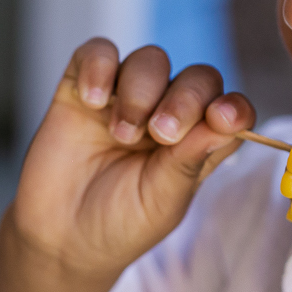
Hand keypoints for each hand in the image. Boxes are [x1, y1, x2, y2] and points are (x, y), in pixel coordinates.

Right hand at [8, 38, 255, 283]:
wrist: (58, 238)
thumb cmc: (119, 225)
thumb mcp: (162, 202)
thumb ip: (190, 160)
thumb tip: (225, 122)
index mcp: (197, 143)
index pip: (230, 108)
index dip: (233, 107)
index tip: (221, 119)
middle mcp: (167, 113)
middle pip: (197, 78)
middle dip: (185, 100)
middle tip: (160, 133)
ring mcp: (125, 98)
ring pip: (151, 59)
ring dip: (141, 91)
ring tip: (121, 134)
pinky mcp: (83, 88)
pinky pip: (98, 52)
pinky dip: (99, 68)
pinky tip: (92, 100)